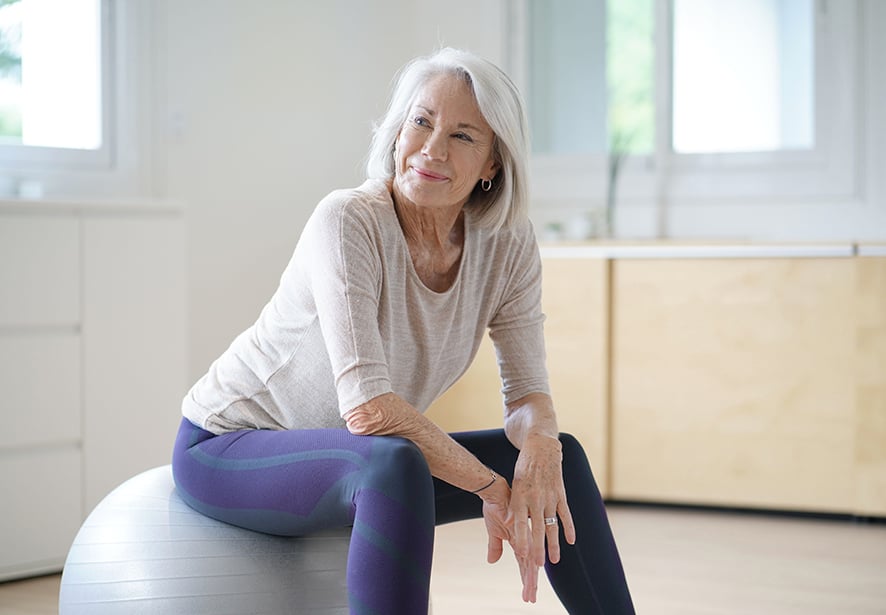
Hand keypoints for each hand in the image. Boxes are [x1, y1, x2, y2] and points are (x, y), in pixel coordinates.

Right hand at [480, 476, 541, 602]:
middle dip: (530, 583)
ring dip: (530, 578)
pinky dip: (529, 562)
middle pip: (529, 566)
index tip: (528, 594)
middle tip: (531, 598)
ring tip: (531, 592)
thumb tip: (492, 561)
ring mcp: (525, 536)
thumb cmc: (495, 508)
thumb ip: (495, 546)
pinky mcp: (521, 530)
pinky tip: (532, 573)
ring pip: (530, 561)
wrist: (495, 491)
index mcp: (519, 541)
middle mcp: (525, 540)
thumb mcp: (493, 531)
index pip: (524, 565)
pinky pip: (527, 548)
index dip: (526, 579)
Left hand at [508, 433, 576, 570]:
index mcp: (521, 496)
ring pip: (552, 525)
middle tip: (538, 566)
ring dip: (553, 544)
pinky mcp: (561, 494)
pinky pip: (565, 514)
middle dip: (537, 548)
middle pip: (537, 528)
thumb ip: (515, 505)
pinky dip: (569, 528)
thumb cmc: (524, 467)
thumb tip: (510, 524)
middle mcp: (535, 498)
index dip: (521, 538)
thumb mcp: (514, 484)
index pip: (521, 522)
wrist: (541, 447)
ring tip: (554, 560)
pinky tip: (571, 541)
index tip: (521, 554)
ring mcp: (550, 497)